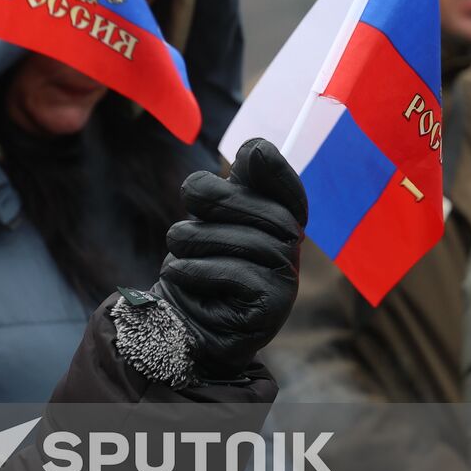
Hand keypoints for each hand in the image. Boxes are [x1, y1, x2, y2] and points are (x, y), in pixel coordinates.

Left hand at [151, 138, 307, 380]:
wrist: (181, 323)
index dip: (277, 169)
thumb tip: (256, 148)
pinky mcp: (272, 307)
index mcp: (278, 221)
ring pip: (238, 240)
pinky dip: (195, 272)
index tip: (253, 154)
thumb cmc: (196, 264)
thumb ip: (229, 185)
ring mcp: (286, 280)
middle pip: (256, 206)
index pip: (288, 188)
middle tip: (186, 204)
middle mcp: (291, 248)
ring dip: (192, 242)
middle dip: (212, 199)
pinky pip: (232, 273)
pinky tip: (183, 276)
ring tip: (179, 253)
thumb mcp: (207, 218)